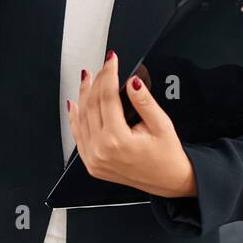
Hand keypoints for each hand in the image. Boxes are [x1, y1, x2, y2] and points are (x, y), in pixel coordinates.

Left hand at [66, 50, 197, 198]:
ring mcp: (93, 158)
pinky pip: (77, 135)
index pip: (108, 97)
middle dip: (96, 81)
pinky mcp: (91, 163)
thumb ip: (144, 101)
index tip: (112, 61)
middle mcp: (102, 150)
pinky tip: (74, 103)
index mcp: (118, 140)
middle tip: (103, 66)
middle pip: (92, 105)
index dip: (109, 74)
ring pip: (81, 118)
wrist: (168, 181)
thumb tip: (132, 82)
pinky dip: (74, 117)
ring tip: (88, 78)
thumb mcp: (161, 124)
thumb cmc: (166, 156)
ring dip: (83, 95)